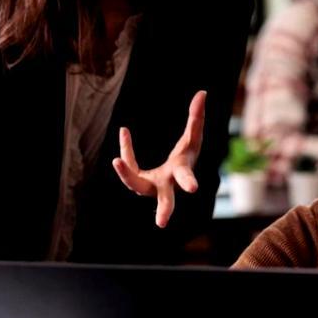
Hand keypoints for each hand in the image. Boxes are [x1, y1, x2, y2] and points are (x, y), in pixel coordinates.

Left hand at [112, 90, 205, 227]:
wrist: (174, 174)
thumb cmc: (185, 156)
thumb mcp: (192, 137)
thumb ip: (196, 117)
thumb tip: (202, 93)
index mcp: (181, 173)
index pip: (186, 177)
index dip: (189, 181)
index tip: (194, 189)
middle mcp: (166, 185)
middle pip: (166, 200)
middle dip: (165, 210)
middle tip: (162, 224)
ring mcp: (150, 186)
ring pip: (137, 185)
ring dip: (127, 175)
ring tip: (116, 161)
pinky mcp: (138, 181)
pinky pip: (130, 165)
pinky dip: (127, 149)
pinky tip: (125, 132)